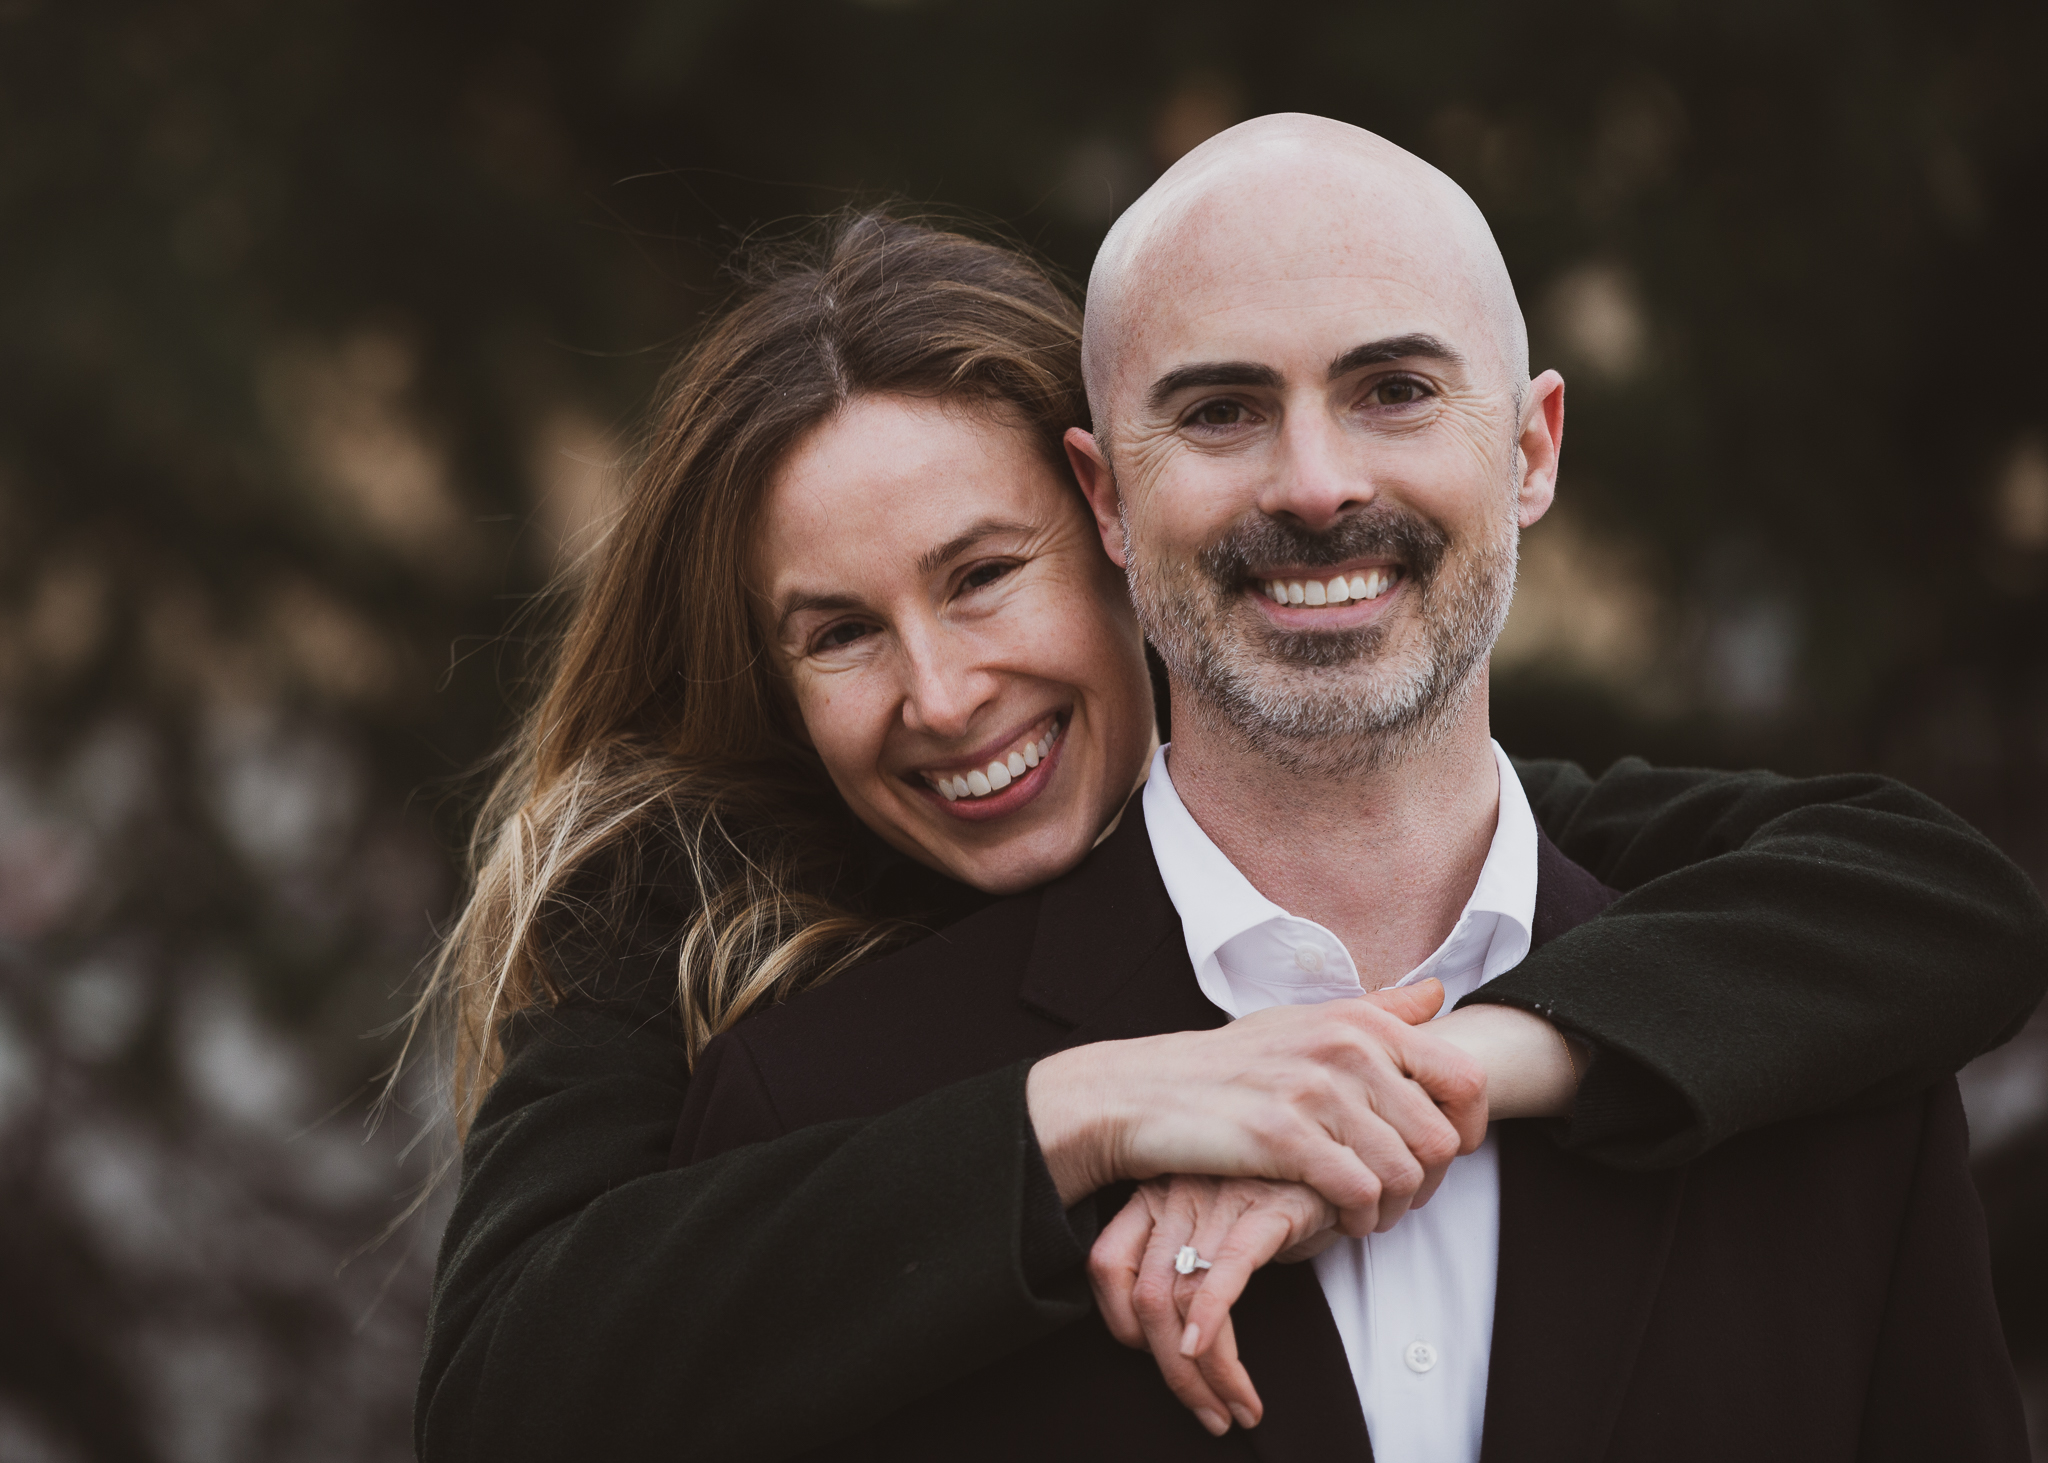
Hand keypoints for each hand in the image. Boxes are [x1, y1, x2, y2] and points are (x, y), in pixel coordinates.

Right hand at [1027, 979, 1485, 1234]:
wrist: (1143, 1093)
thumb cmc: (1228, 1065)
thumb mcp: (1302, 1021)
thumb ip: (1375, 1009)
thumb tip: (1438, 992)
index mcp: (1359, 1019)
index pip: (1464, 1078)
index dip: (1471, 1128)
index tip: (1445, 1153)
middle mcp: (1345, 1046)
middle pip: (1442, 1138)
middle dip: (1431, 1183)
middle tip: (1398, 1198)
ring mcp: (1314, 1090)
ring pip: (1407, 1172)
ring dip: (1396, 1210)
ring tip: (1369, 1215)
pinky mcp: (1284, 1137)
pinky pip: (1361, 1193)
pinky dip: (1360, 1220)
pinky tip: (1339, 1222)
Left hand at [1089, 1175, 1339, 1435]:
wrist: (1334, 1162)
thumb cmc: (1269, 1199)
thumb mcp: (1212, 1226)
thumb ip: (1182, 1263)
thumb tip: (1165, 1338)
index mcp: (1153, 1197)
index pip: (1106, 1264)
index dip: (1119, 1323)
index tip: (1156, 1358)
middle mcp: (1177, 1196)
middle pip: (1148, 1297)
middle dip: (1173, 1372)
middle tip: (1208, 1412)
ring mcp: (1218, 1200)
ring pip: (1184, 1297)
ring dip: (1206, 1371)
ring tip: (1233, 1408)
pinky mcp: (1265, 1210)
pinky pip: (1226, 1271)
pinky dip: (1213, 1322)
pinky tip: (1221, 1367)